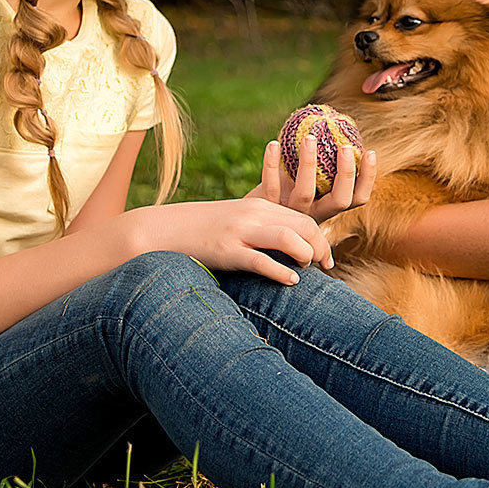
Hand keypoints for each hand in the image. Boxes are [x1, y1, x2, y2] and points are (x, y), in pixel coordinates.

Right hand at [120, 198, 333, 284]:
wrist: (163, 229)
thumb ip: (262, 227)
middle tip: (326, 267)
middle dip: (321, 247)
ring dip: (306, 255)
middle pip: (303, 225)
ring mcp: (239, 232)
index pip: (303, 216)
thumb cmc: (202, 230)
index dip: (321, 237)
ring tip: (308, 270)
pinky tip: (290, 281)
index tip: (326, 258)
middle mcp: (253, 215)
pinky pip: (261, 261)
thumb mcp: (236, 220)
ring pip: (289, 238)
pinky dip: (281, 272)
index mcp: (258, 206)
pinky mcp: (226, 250)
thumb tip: (290, 245)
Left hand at [248, 134, 377, 223]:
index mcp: (328, 207)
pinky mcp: (267, 208)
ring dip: (308, 163)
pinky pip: (271, 185)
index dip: (368, 177)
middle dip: (346, 173)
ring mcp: (291, 213)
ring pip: (306, 192)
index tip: (370, 151)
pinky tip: (273, 143)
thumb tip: (333, 125)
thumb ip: (321, 164)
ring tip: (309, 137)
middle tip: (345, 146)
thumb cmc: (282, 192)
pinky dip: (271, 164)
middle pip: (340, 200)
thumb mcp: (305, 182)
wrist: (249, 220)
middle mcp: (313, 214)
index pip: (358, 198)